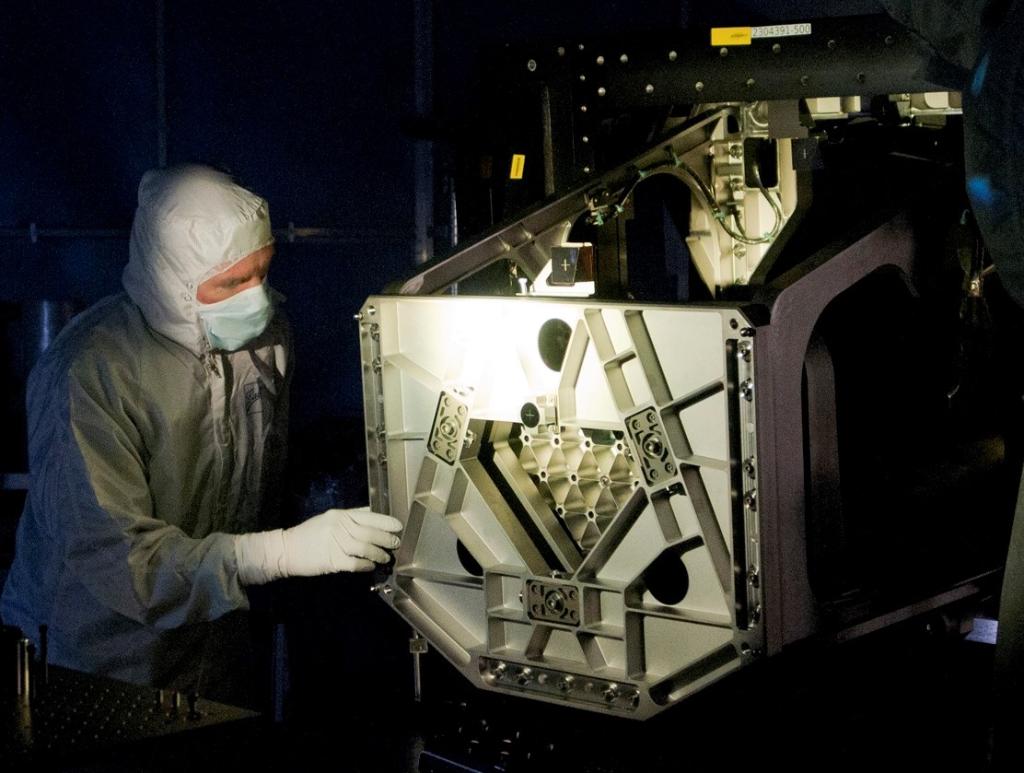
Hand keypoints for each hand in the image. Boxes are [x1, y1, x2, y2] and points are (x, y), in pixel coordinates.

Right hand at [283, 507, 402, 574]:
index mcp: (341, 515)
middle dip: (386, 539)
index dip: (386, 522)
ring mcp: (336, 543)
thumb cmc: (309, 534)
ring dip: (378, 554)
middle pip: (370, 533)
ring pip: (365, 548)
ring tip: (385, 558)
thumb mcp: (329, 519)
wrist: (285, 549)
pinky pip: (355, 563)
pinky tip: (370, 566)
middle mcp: (340, 527)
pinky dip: (365, 565)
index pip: (369, 516)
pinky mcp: (332, 560)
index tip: (398, 526)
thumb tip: (371, 515)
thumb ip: (350, 517)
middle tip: (396, 543)